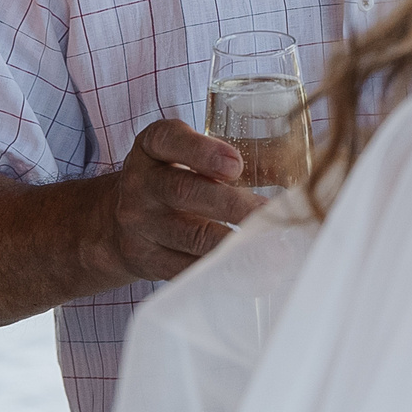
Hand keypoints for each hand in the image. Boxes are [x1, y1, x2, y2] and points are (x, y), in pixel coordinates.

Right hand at [99, 119, 262, 281]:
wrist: (116, 225)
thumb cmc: (170, 180)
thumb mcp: (186, 157)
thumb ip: (234, 156)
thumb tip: (294, 165)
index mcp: (151, 148)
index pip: (168, 140)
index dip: (202, 151)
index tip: (236, 165)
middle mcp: (140, 184)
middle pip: (184, 191)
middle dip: (230, 204)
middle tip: (269, 212)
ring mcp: (140, 225)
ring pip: (189, 235)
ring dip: (232, 242)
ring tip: (271, 248)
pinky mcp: (148, 259)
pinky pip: (185, 268)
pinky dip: (221, 270)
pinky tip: (250, 271)